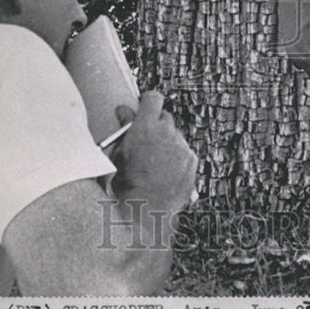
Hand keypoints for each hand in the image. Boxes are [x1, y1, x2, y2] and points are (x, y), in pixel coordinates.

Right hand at [112, 91, 197, 211]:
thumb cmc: (126, 183)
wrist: (145, 210)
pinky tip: (165, 171)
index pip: (153, 98)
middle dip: (156, 125)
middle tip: (147, 139)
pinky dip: (177, 158)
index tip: (144, 105)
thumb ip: (124, 127)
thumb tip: (124, 110)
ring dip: (167, 143)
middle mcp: (167, 133)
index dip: (148, 101)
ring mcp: (182, 146)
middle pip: (165, 118)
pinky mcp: (192, 160)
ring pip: (175, 137)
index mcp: (146, 127)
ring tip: (155, 162)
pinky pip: (185, 151)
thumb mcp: (117, 153)